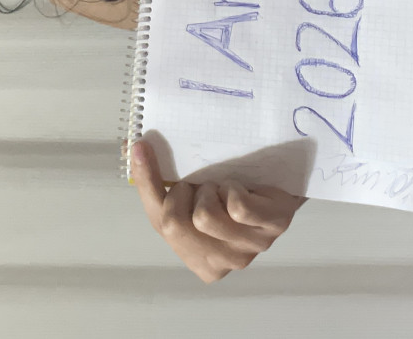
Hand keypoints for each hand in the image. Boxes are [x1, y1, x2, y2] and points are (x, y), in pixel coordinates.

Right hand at [130, 139, 306, 282]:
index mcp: (198, 260)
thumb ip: (159, 183)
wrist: (280, 183)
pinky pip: (237, 207)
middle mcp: (223, 263)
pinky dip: (232, 189)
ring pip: (204, 216)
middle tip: (202, 185)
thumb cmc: (230, 191)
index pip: (159, 223)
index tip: (141, 148)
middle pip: (174, 224)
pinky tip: (241, 188)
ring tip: (222, 188)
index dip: (148, 184)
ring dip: (209, 190)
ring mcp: (251, 249)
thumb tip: (132, 149)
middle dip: (183, 192)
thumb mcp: (191, 192)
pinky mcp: (273, 227)